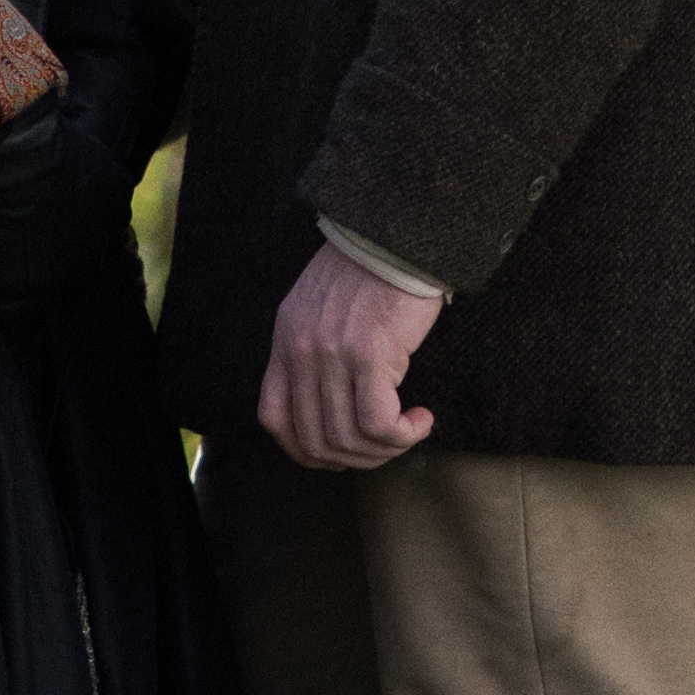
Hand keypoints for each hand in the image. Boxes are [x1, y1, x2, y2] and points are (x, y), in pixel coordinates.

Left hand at [259, 241, 443, 469]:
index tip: (338, 454)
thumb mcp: (319, 308)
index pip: (274, 418)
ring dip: (384, 449)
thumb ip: (313, 351)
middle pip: (314, 440)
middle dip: (354, 458)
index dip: (305, 450)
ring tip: (408, 430)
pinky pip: (378, 424)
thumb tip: (330, 406)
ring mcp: (332, 355)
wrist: (398, 236)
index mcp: (285, 340)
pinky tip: (421, 419)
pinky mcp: (369, 356)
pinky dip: (403, 435)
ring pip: (348, 438)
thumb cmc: (369, 269)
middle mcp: (301, 351)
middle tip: (386, 446)